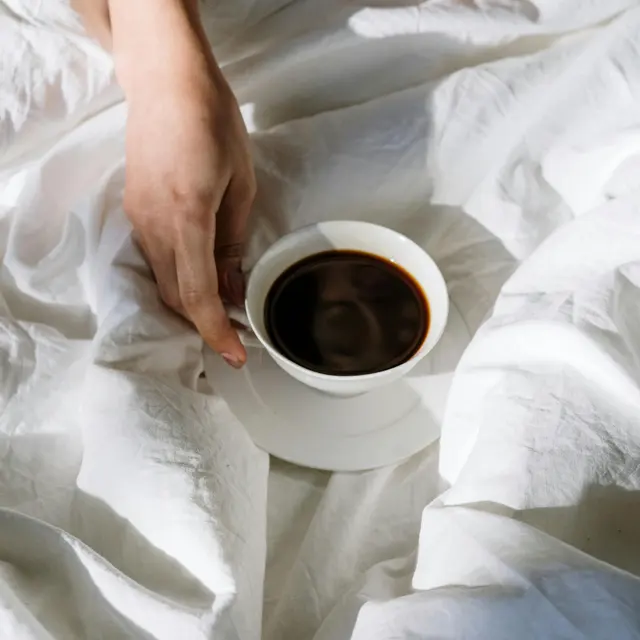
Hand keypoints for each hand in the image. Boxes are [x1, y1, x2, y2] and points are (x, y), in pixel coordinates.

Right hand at [123, 72, 254, 367]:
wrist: (167, 84)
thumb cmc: (215, 125)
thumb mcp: (241, 185)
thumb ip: (232, 242)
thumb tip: (231, 290)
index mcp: (189, 217)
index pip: (198, 294)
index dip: (216, 332)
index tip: (236, 355)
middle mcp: (155, 225)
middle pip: (176, 297)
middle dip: (205, 322)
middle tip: (237, 331)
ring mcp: (139, 219)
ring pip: (162, 282)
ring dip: (191, 302)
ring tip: (223, 305)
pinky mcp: (134, 211)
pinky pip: (155, 260)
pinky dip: (178, 278)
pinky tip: (200, 274)